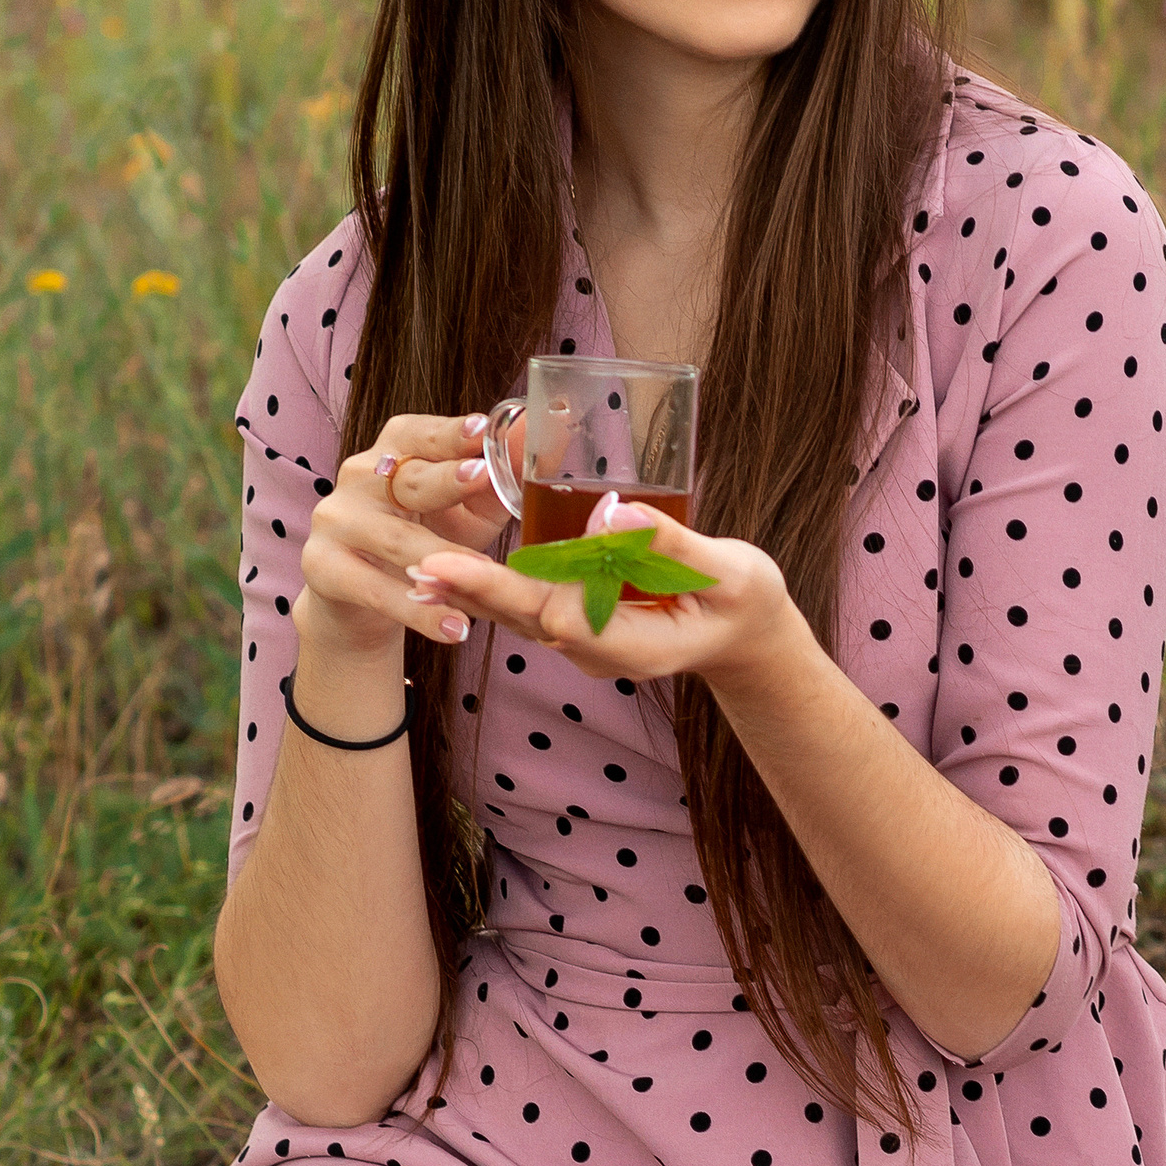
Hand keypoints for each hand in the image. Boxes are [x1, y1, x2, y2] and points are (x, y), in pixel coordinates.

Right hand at [298, 414, 514, 656]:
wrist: (364, 597)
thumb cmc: (426, 539)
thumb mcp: (465, 511)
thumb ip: (496, 481)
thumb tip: (530, 441)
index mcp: (394, 451)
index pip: (422, 434)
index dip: (452, 433)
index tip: (484, 428)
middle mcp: (359, 477)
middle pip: (408, 479)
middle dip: (447, 478)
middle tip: (482, 476)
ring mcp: (337, 521)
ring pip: (395, 540)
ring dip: (442, 558)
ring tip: (483, 574)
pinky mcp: (323, 567)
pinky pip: (376, 591)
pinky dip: (418, 611)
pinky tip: (454, 628)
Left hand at [407, 497, 805, 694]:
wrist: (746, 633)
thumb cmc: (744, 600)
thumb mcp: (729, 572)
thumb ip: (672, 544)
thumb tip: (611, 513)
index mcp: (640, 645)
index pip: (572, 618)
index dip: (539, 587)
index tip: (503, 558)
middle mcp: (604, 652)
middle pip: (530, 620)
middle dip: (479, 593)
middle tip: (424, 567)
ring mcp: (590, 643)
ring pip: (521, 618)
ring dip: (472, 592)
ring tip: (420, 568)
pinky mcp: (582, 624)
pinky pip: (530, 609)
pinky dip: (491, 590)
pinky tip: (453, 571)